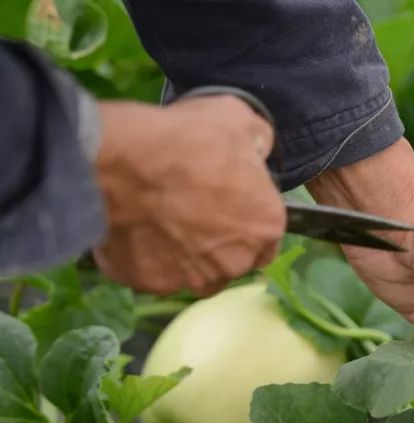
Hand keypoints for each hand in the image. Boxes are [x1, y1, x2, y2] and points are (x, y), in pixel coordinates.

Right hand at [92, 95, 285, 295]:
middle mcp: (235, 263)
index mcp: (265, 228)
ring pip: (194, 271)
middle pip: (231, 258)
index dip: (246, 219)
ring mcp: (191, 279)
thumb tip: (256, 148)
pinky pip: (151, 272)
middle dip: (216, 239)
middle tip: (189, 208)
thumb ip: (255, 141)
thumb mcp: (235, 118)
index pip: (266, 237)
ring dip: (183, 252)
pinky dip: (145, 257)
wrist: (116, 163)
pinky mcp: (149, 284)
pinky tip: (134, 228)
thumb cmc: (183, 140)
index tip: (224, 203)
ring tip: (159, 219)